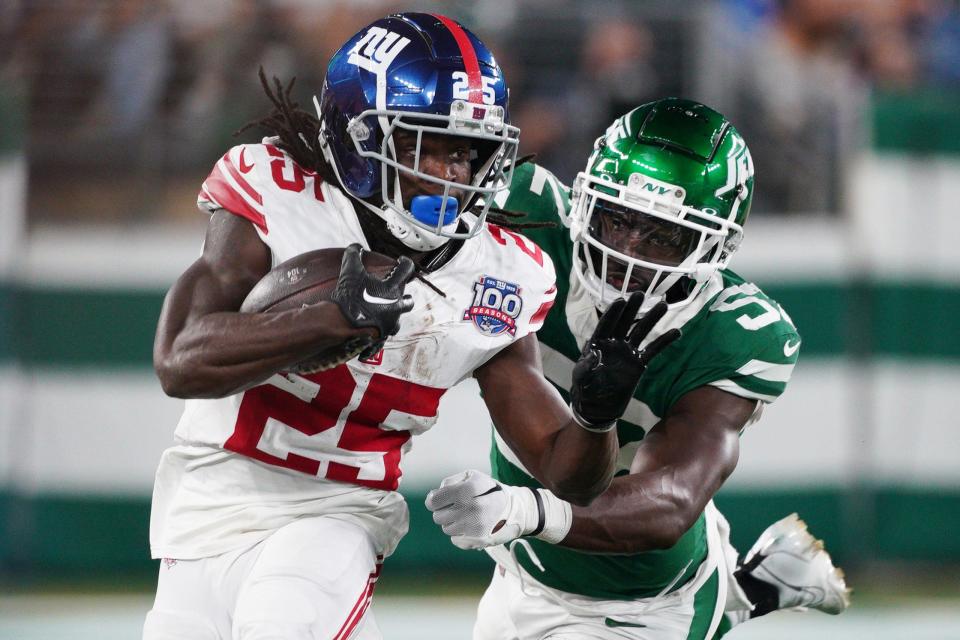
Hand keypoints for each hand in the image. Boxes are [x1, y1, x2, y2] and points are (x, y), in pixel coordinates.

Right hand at [330, 244, 415, 349]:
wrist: (342, 323)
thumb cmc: (349, 297)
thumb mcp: (350, 271)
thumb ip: (353, 255)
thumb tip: (356, 246)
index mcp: (392, 289)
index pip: (407, 270)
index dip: (405, 263)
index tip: (401, 261)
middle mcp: (396, 306)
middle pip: (408, 300)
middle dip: (404, 294)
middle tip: (395, 291)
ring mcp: (391, 321)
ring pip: (399, 317)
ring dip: (395, 311)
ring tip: (386, 309)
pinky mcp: (383, 334)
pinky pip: (388, 330)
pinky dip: (384, 324)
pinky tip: (376, 321)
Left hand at [426, 470, 539, 549]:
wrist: (517, 509)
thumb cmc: (490, 490)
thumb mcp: (472, 476)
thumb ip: (450, 482)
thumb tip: (433, 495)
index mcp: (467, 491)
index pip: (434, 501)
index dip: (432, 501)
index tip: (437, 500)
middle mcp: (470, 510)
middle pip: (438, 517)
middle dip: (444, 511)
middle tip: (457, 507)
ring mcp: (474, 527)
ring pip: (446, 529)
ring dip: (453, 523)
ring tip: (467, 516)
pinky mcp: (478, 541)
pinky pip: (456, 540)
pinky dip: (460, 534)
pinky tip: (472, 527)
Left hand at [570, 292, 680, 429]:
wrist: (598, 408)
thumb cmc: (584, 390)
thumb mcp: (580, 378)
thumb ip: (586, 366)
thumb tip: (594, 353)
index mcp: (598, 343)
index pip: (606, 324)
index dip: (613, 313)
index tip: (621, 300)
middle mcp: (614, 344)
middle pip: (625, 322)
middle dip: (633, 308)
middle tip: (641, 294)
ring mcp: (627, 352)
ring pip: (641, 332)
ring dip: (652, 319)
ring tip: (664, 305)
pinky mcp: (639, 364)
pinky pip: (653, 350)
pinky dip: (664, 341)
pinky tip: (676, 332)